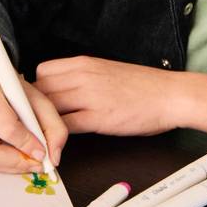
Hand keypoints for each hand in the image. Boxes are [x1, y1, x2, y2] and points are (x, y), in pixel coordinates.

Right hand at [0, 77, 68, 174]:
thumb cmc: (13, 95)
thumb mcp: (40, 103)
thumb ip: (55, 129)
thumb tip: (53, 159)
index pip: (7, 129)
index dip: (28, 145)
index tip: (42, 153)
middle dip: (18, 163)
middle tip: (35, 163)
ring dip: (11, 166)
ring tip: (23, 157)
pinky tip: (7, 152)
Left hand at [35, 55, 180, 136]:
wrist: (170, 95)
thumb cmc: (142, 86)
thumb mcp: (106, 70)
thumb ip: (81, 76)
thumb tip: (59, 87)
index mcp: (84, 63)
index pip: (42, 70)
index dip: (37, 87)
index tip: (38, 101)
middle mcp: (83, 76)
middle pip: (40, 89)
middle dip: (36, 107)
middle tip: (38, 121)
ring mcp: (90, 96)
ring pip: (48, 107)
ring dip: (43, 122)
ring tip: (43, 134)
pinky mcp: (98, 118)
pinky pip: (65, 127)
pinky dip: (57, 137)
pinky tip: (58, 143)